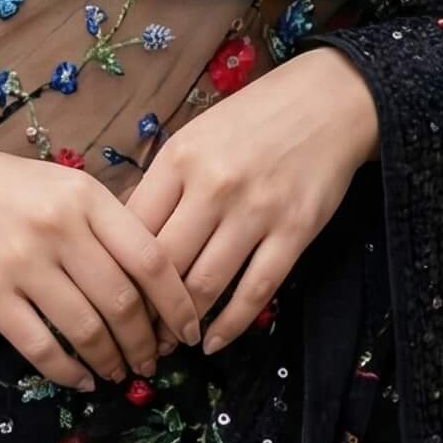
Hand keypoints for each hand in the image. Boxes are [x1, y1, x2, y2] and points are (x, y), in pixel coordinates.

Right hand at [0, 148, 203, 393]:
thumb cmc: (13, 190)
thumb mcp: (68, 187)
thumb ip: (110, 225)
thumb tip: (158, 283)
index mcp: (87, 198)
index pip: (150, 258)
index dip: (177, 303)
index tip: (189, 331)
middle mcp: (60, 229)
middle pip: (122, 301)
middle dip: (145, 342)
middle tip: (152, 361)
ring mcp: (23, 263)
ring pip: (86, 328)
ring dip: (111, 360)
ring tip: (119, 372)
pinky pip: (40, 346)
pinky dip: (68, 370)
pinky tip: (81, 379)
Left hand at [125, 50, 377, 354]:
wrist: (326, 100)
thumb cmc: (252, 119)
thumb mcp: (195, 136)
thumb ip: (162, 183)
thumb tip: (122, 237)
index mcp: (179, 158)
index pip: (134, 229)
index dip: (119, 271)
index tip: (115, 296)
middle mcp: (213, 185)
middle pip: (165, 263)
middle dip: (147, 306)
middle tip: (138, 332)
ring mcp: (256, 210)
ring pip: (206, 284)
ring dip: (184, 322)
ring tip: (173, 340)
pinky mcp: (295, 231)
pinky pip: (256, 290)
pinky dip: (230, 325)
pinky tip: (213, 341)